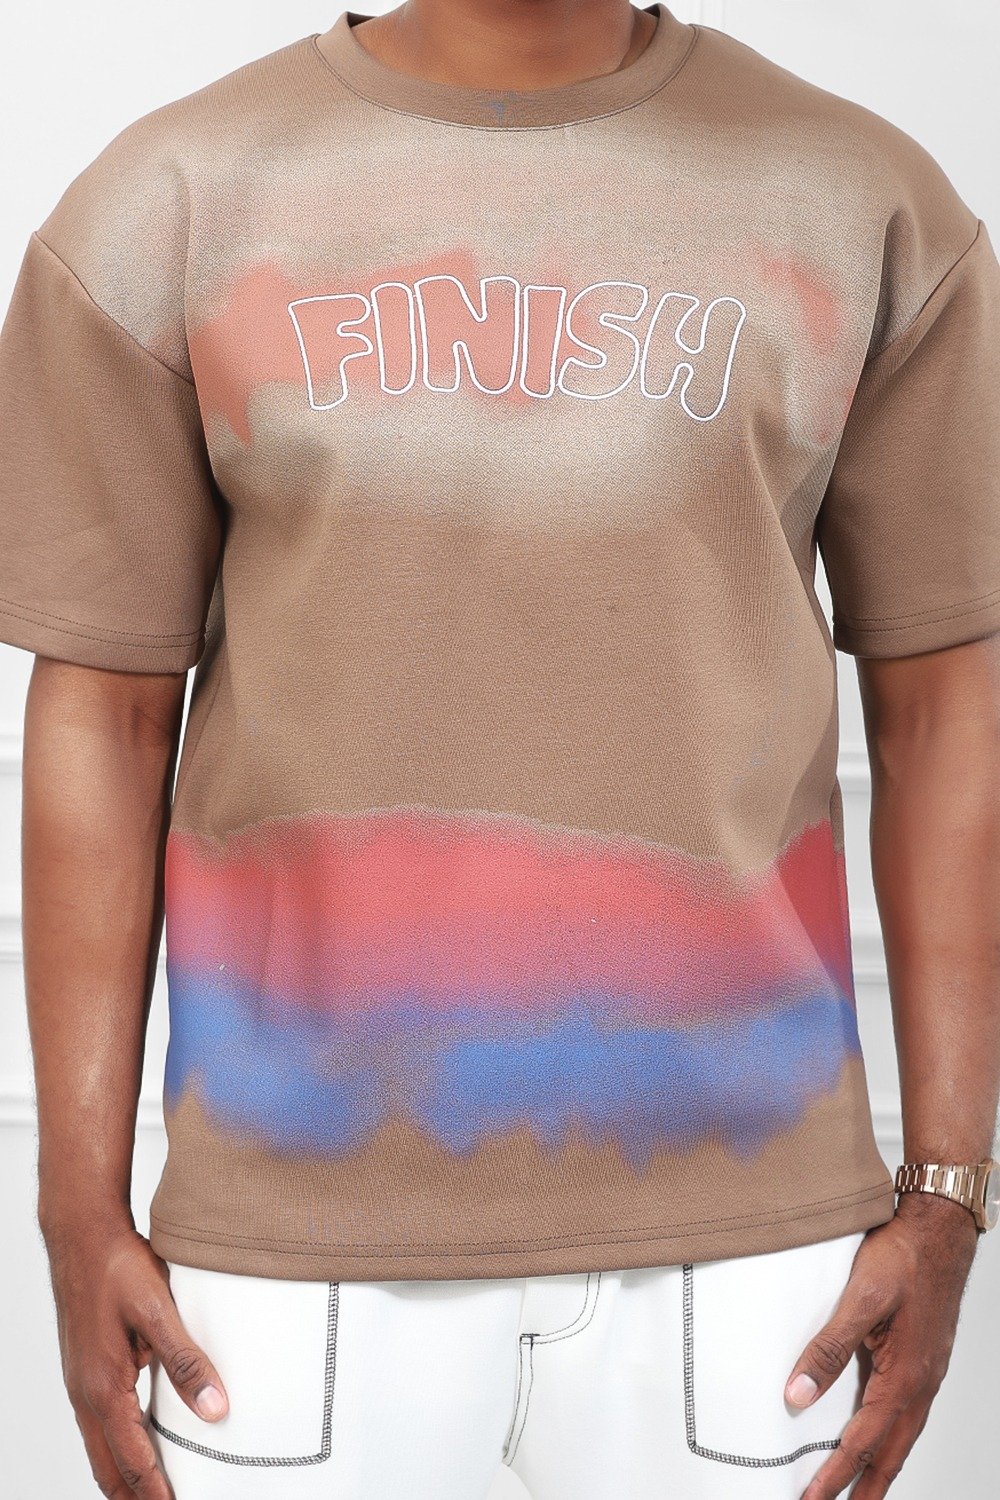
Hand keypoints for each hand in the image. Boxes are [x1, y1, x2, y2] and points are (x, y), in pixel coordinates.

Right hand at [43, 1215, 228, 1497]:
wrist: (82, 1233)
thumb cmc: (116, 1266)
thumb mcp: (159, 1310)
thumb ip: (187, 1362)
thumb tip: (215, 1408)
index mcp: (104, 1387)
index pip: (133, 1460)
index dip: (155, 1494)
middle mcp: (87, 1393)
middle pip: (109, 1468)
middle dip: (134, 1496)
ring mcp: (82, 1383)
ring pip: (101, 1449)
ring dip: (125, 1476)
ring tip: (151, 1494)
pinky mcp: (85, 1370)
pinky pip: (100, 1425)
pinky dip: (118, 1448)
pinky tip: (137, 1444)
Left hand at [784, 1194, 978, 1497]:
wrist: (939, 1230)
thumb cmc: (903, 1258)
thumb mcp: (859, 1300)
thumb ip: (828, 1348)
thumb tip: (799, 1394)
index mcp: (903, 1378)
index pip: (862, 1442)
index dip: (834, 1475)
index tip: (811, 1499)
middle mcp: (918, 1384)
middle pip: (889, 1453)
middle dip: (865, 1488)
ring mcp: (923, 1374)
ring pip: (899, 1436)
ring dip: (877, 1466)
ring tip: (857, 1489)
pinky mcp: (921, 1359)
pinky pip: (903, 1412)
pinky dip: (888, 1436)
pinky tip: (874, 1433)